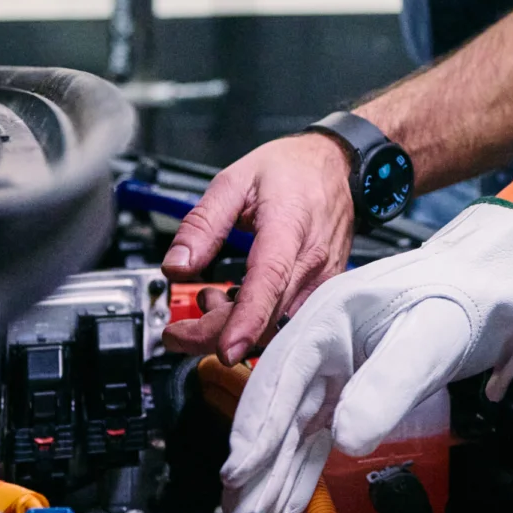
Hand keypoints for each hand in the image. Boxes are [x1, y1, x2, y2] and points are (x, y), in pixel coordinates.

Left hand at [160, 133, 355, 362]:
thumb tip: (177, 265)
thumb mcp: (234, 180)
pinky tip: (237, 299)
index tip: (225, 349)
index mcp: (289, 226)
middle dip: (216, 333)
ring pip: (278, 325)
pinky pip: (289, 318)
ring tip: (211, 298)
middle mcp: (312, 259)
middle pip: (268, 316)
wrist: (335, 163)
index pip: (270, 279)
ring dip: (236, 326)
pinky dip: (257, 321)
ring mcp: (323, 278)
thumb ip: (203, 223)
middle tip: (178, 331)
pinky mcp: (324, 289)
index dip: (246, 319)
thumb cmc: (290, 169)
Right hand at [220, 201, 512, 512]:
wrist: (505, 277)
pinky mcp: (361, 388)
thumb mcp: (431, 336)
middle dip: (256, 461)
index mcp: (329, 317)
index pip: (278, 378)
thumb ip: (388, 384)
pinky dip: (304, 465)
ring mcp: (342, 367)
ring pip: (297, 427)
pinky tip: (288, 495)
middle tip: (240, 510)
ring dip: (275, 470)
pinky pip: (322, 433)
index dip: (255, 428)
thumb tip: (347, 437)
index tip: (239, 471)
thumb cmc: (471, 290)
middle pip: (279, 409)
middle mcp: (326, 344)